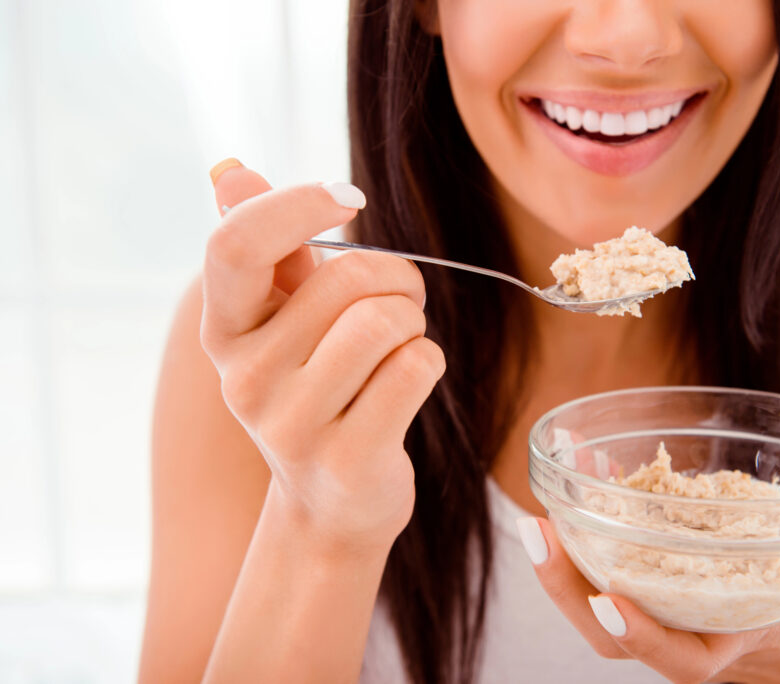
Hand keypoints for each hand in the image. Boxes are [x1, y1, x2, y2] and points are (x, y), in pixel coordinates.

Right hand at [200, 160, 444, 551]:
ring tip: (400, 345)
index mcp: (223, 330)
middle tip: (400, 302)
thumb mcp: (281, 320)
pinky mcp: (347, 459)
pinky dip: (428, 360)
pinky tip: (409, 383)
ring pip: (386, 322)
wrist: (330, 503)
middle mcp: (244, 377)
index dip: (296, 205)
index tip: (348, 197)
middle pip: (348, 279)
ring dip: (413, 322)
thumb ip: (266, 247)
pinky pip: (414, 366)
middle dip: (396, 278)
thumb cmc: (315, 389)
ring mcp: (291, 425)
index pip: (236, 245)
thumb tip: (234, 171)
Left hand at [517, 515, 779, 682]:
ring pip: (595, 597)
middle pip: (608, 631)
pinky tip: (583, 472)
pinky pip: (609, 561)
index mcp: (722, 648)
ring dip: (563, 556)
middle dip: (567, 586)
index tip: (609, 605)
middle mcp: (679, 632)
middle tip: (536, 532)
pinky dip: (590, 524)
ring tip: (539, 503)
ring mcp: (660, 609)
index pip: (675, 657)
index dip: (641, 635)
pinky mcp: (653, 582)